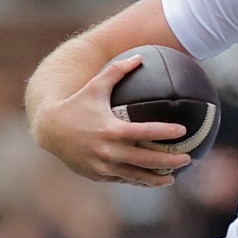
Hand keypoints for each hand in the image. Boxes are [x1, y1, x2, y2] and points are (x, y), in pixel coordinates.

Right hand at [32, 52, 192, 185]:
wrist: (49, 130)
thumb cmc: (75, 104)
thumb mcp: (95, 86)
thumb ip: (117, 70)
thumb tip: (139, 57)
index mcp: (112, 129)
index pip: (146, 132)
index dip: (166, 132)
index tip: (183, 131)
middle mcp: (109, 151)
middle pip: (147, 159)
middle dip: (170, 161)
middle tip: (188, 159)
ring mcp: (103, 166)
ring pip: (136, 176)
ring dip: (156, 179)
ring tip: (172, 178)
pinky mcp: (97, 175)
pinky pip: (122, 179)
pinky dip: (136, 180)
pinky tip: (149, 180)